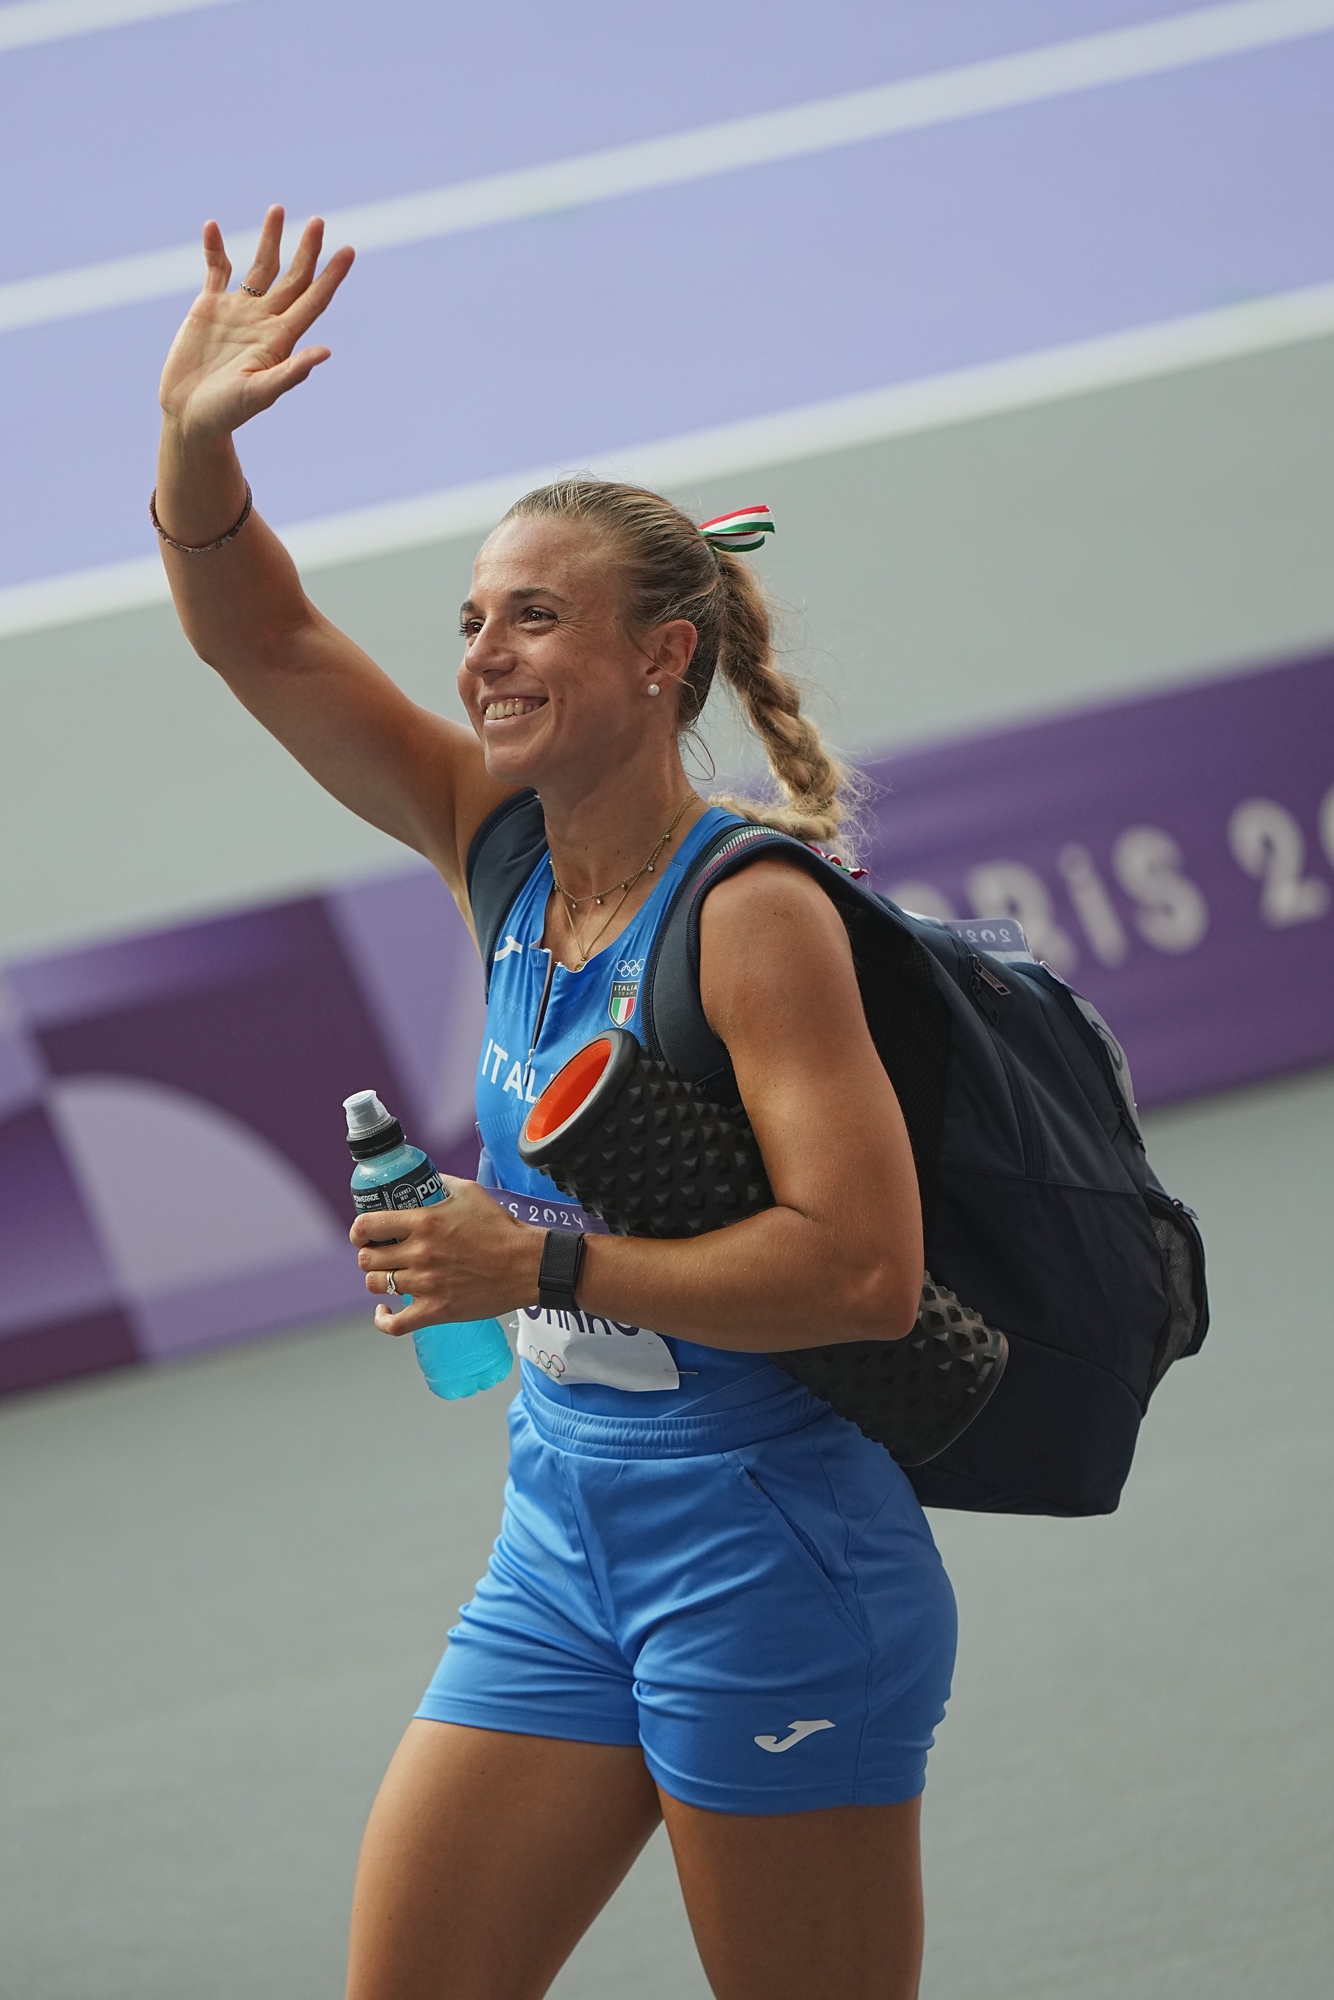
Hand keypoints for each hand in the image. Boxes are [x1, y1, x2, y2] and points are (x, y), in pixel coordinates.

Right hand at [159, 205, 354, 441]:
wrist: (190, 416)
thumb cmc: (227, 413)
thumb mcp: (260, 394)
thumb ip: (291, 373)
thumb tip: (325, 352)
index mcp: (280, 339)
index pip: (313, 301)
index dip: (331, 277)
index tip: (349, 251)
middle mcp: (264, 320)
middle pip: (292, 278)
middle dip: (306, 250)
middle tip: (319, 222)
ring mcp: (237, 311)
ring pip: (259, 267)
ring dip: (270, 240)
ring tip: (278, 209)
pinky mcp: (209, 308)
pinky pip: (215, 270)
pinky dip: (214, 249)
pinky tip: (213, 228)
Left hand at [350, 1179, 544, 1337]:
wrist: (527, 1264)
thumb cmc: (501, 1228)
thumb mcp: (470, 1192)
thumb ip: (441, 1184)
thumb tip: (425, 1180)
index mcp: (423, 1222)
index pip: (367, 1226)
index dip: (359, 1231)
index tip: (363, 1234)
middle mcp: (419, 1253)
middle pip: (367, 1259)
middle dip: (368, 1255)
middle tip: (380, 1254)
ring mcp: (426, 1285)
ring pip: (376, 1286)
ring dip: (377, 1280)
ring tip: (388, 1276)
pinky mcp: (436, 1311)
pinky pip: (395, 1324)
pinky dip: (382, 1319)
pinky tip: (384, 1310)